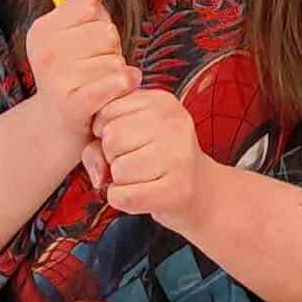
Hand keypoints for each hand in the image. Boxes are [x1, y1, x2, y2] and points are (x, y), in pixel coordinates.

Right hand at [26, 0, 139, 159]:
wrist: (58, 127)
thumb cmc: (73, 75)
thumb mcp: (75, 36)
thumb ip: (85, 4)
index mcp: (42, 30)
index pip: (90, 6)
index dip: (99, 23)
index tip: (88, 43)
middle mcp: (45, 52)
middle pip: (105, 32)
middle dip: (110, 50)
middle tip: (96, 68)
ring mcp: (57, 79)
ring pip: (113, 58)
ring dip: (116, 72)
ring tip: (100, 84)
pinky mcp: (74, 104)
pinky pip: (113, 82)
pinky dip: (125, 84)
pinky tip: (125, 86)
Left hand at [87, 88, 213, 231]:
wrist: (202, 190)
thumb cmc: (156, 159)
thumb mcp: (130, 134)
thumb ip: (99, 140)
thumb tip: (100, 171)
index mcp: (161, 101)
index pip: (107, 110)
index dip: (104, 132)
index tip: (125, 141)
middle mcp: (174, 122)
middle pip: (111, 139)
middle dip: (112, 157)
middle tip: (134, 162)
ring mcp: (179, 155)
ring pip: (118, 170)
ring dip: (120, 181)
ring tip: (142, 178)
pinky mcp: (178, 188)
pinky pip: (125, 196)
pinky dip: (122, 200)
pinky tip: (140, 195)